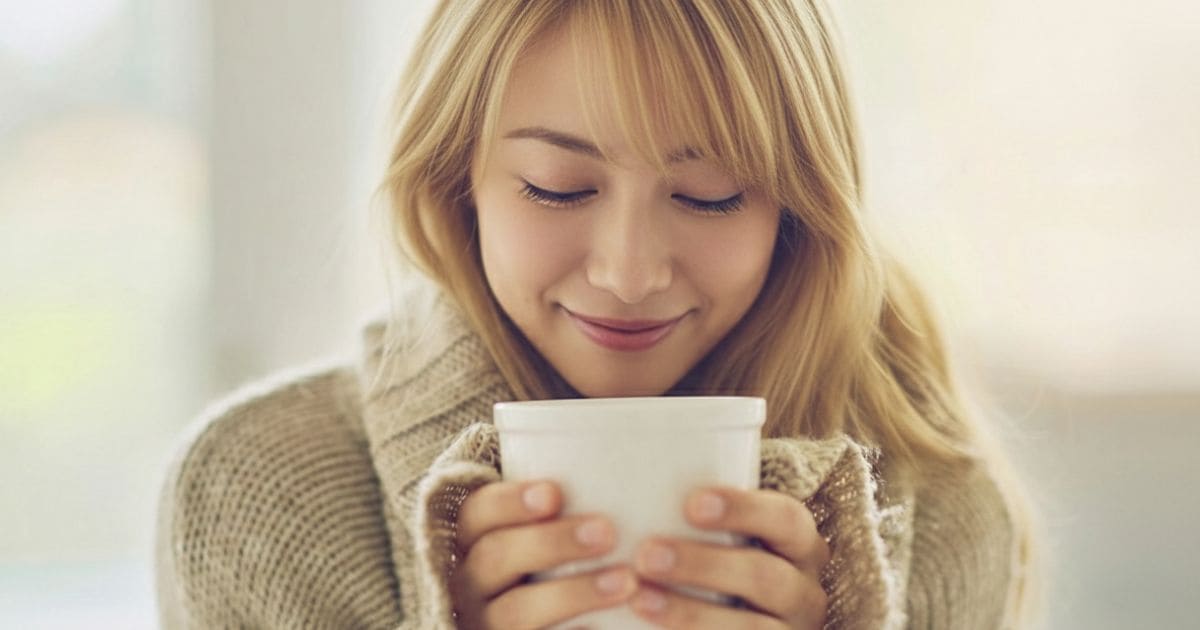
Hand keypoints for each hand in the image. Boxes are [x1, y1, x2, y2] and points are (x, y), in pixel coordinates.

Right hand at [451, 479, 637, 628]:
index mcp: (472, 539)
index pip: (478, 513)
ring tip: (626, 581)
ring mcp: (485, 622)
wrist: (517, 623)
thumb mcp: (537, 525)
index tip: (554, 493)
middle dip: (551, 543)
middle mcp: (469, 582)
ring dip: (573, 594)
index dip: (510, 502)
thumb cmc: (543, 556)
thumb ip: (564, 494)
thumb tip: (627, 434)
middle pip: (495, 558)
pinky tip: (605, 629)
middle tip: (607, 532)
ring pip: (516, 612)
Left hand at [628, 487, 830, 628]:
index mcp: (797, 543)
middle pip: (766, 576)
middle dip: (704, 566)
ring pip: (754, 628)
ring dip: (693, 613)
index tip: (690, 505)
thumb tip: (622, 474)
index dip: (743, 510)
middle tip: (646, 555)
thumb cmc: (713, 561)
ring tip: (641, 599)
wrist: (733, 618)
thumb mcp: (719, 536)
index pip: (785, 519)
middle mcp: (805, 590)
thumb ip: (689, 513)